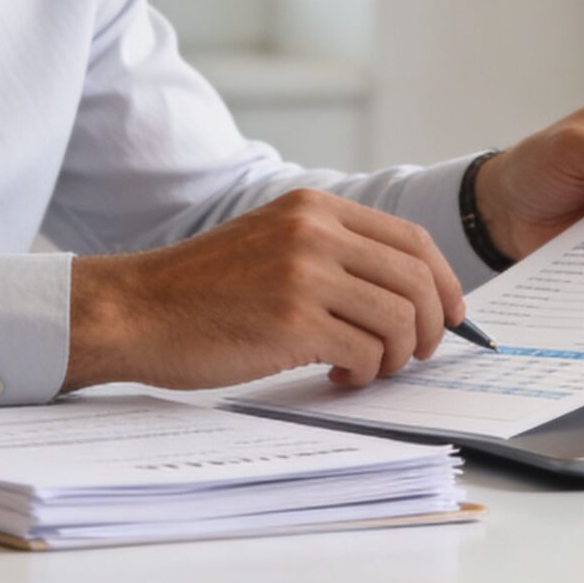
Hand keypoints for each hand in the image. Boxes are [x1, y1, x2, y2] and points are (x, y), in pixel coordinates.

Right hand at [64, 189, 468, 391]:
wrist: (134, 310)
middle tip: (416, 353)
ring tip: (367, 367)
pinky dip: (364, 372)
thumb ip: (330, 253)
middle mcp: (314, 231)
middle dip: (433, 324)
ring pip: (399, 318)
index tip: (449, 316)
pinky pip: (365, 351)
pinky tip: (337, 375)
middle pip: (417, 278)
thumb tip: (405, 293)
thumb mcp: (271, 243)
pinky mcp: (292, 320)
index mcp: (314, 208)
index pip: (411, 240)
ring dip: (396, 354)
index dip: (444, 282)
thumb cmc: (198, 291)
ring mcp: (304, 274)